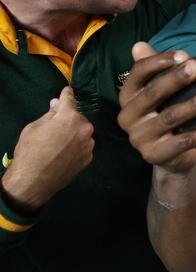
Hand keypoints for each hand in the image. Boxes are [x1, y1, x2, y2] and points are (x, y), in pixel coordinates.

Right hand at [1, 87, 93, 213]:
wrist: (33, 182)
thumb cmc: (29, 151)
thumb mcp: (34, 127)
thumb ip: (50, 114)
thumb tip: (56, 104)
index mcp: (70, 117)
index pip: (69, 100)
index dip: (67, 94)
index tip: (68, 90)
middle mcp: (84, 128)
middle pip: (77, 118)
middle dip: (68, 120)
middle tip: (55, 128)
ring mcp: (88, 144)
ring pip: (81, 133)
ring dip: (73, 134)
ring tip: (58, 145)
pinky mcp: (89, 157)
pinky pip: (83, 146)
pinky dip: (76, 147)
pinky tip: (63, 154)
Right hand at [117, 42, 195, 172]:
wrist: (171, 156)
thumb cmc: (168, 114)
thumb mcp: (162, 94)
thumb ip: (156, 71)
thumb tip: (139, 45)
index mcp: (128, 96)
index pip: (138, 73)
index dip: (159, 61)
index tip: (183, 54)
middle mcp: (128, 116)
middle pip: (153, 93)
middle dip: (177, 79)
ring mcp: (140, 138)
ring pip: (170, 117)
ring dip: (195, 105)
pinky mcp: (155, 155)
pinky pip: (185, 142)